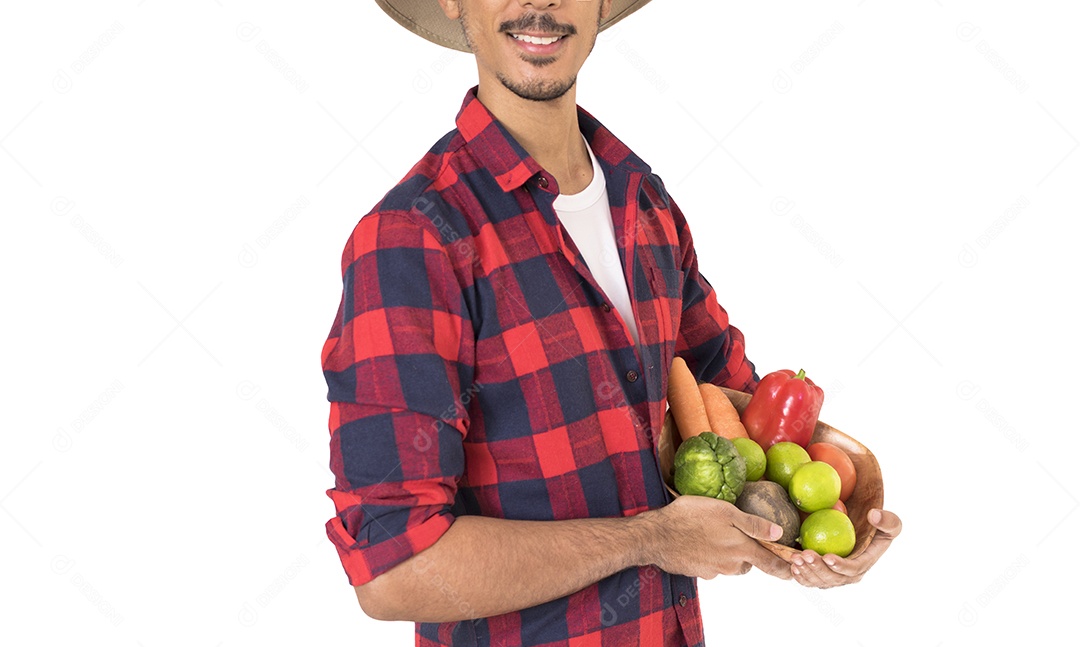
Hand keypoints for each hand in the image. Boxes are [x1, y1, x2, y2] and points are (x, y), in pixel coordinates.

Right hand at [645, 495, 791, 579]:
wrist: (656, 536)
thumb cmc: (690, 517)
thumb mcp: (725, 511)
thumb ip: (753, 524)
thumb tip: (778, 533)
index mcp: (741, 549)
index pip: (771, 564)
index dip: (784, 569)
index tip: (793, 572)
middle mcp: (730, 564)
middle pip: (747, 563)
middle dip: (746, 552)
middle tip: (733, 532)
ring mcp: (713, 570)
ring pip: (729, 564)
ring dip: (726, 553)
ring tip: (711, 533)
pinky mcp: (698, 572)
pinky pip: (711, 565)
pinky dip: (708, 555)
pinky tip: (697, 540)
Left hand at [789, 508, 901, 587]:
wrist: (858, 529)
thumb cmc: (875, 526)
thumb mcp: (889, 523)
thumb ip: (888, 521)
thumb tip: (873, 516)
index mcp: (865, 564)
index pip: (853, 569)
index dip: (841, 566)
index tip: (828, 557)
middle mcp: (849, 574)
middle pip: (833, 578)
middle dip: (818, 569)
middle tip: (805, 555)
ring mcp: (833, 576)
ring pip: (819, 580)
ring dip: (807, 572)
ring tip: (795, 559)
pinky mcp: (821, 573)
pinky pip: (809, 579)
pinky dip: (800, 575)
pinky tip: (792, 566)